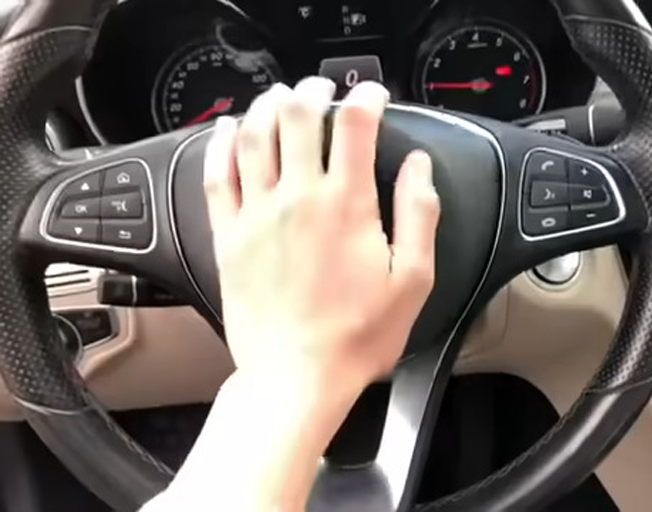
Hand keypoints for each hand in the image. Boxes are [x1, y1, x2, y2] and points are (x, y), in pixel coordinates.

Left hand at [204, 77, 440, 391]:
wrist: (295, 376)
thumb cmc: (355, 336)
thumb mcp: (412, 280)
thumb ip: (420, 214)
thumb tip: (420, 168)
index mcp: (346, 205)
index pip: (354, 125)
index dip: (367, 99)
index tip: (373, 98)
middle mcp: (298, 199)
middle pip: (298, 116)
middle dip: (313, 89)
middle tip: (322, 87)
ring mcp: (257, 215)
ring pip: (253, 135)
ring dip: (266, 105)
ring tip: (278, 95)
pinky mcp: (229, 236)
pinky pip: (216, 176)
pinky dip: (219, 144)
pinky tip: (226, 129)